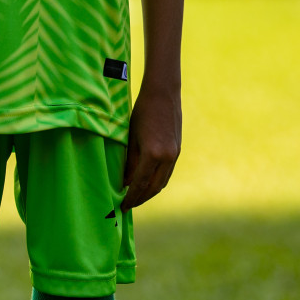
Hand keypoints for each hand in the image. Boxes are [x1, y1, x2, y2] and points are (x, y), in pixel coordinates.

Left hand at [122, 86, 180, 210]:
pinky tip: (148, 182)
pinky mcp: (177, 150)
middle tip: (129, 206)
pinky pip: (167, 173)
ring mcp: (175, 154)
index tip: (122, 206)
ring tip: (137, 197)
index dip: (131, 197)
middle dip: (141, 199)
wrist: (163, 93)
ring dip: (150, 192)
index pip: (140, 183)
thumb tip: (125, 181)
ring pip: (162, 182)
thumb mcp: (131, 137)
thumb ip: (130, 161)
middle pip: (154, 188)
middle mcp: (167, 157)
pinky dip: (157, 181)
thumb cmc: (142, 112)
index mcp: (153, 154)